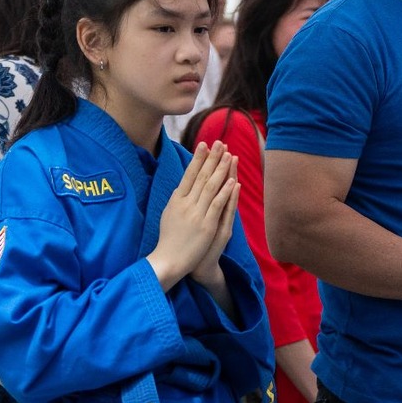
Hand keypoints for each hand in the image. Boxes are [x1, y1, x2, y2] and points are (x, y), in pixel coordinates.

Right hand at [148, 143, 234, 288]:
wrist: (169, 260)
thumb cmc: (169, 239)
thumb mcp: (168, 214)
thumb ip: (177, 199)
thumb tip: (182, 185)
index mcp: (176, 200)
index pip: (189, 174)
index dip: (197, 158)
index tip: (204, 143)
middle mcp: (186, 204)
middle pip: (201, 176)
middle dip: (212, 158)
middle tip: (220, 142)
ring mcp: (196, 214)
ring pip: (211, 187)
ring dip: (221, 170)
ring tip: (229, 155)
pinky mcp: (206, 226)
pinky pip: (217, 205)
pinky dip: (225, 192)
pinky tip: (232, 181)